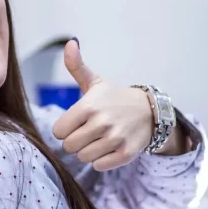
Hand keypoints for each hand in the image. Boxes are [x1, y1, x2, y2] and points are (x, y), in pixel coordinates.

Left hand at [51, 39, 155, 170]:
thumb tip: (69, 43)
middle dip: (74, 141)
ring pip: (83, 157)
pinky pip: (100, 166)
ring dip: (87, 151)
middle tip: (85, 132)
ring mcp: (115, 139)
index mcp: (89, 106)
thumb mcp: (94, 81)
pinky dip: (101, 160)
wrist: (149, 111)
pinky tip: (107, 148)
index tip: (74, 123)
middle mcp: (102, 122)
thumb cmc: (114, 97)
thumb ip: (76, 66)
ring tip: (97, 139)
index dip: (64, 128)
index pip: (58, 131)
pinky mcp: (126, 153)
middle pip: (69, 146)